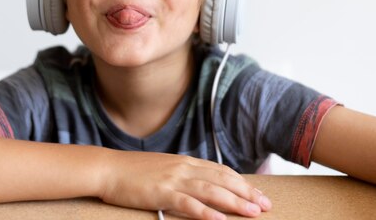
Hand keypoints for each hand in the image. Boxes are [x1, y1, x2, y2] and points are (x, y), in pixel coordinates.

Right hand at [98, 150, 271, 219]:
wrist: (109, 168)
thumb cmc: (133, 171)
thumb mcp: (164, 168)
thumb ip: (184, 173)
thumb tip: (203, 182)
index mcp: (185, 162)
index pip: (222, 171)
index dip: (243, 183)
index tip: (259, 194)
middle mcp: (184, 168)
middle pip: (223, 180)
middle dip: (247, 193)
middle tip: (266, 206)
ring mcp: (173, 179)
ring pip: (211, 191)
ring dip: (235, 202)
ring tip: (253, 212)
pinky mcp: (161, 193)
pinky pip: (188, 203)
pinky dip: (206, 212)